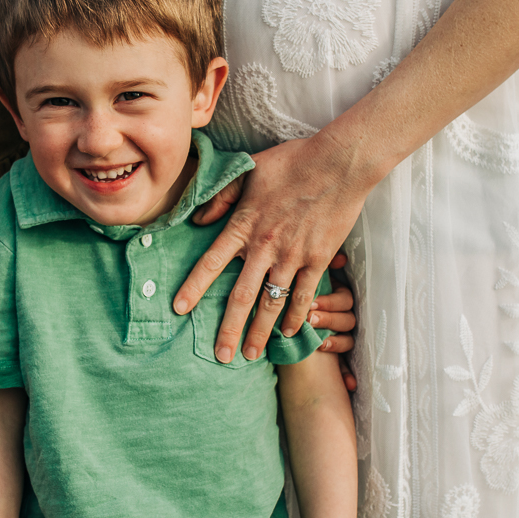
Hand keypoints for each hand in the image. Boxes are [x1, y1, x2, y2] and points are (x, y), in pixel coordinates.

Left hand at [177, 136, 371, 365]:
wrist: (339, 163)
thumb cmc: (294, 161)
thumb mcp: (249, 170)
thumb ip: (221, 196)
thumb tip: (198, 220)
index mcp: (244, 225)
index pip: (212, 263)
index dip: (194, 288)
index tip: (179, 309)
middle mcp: (265, 247)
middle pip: (241, 297)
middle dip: (227, 329)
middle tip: (220, 356)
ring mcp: (293, 256)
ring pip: (272, 304)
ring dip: (260, 333)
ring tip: (251, 354)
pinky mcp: (319, 259)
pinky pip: (304, 295)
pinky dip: (295, 317)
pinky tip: (288, 333)